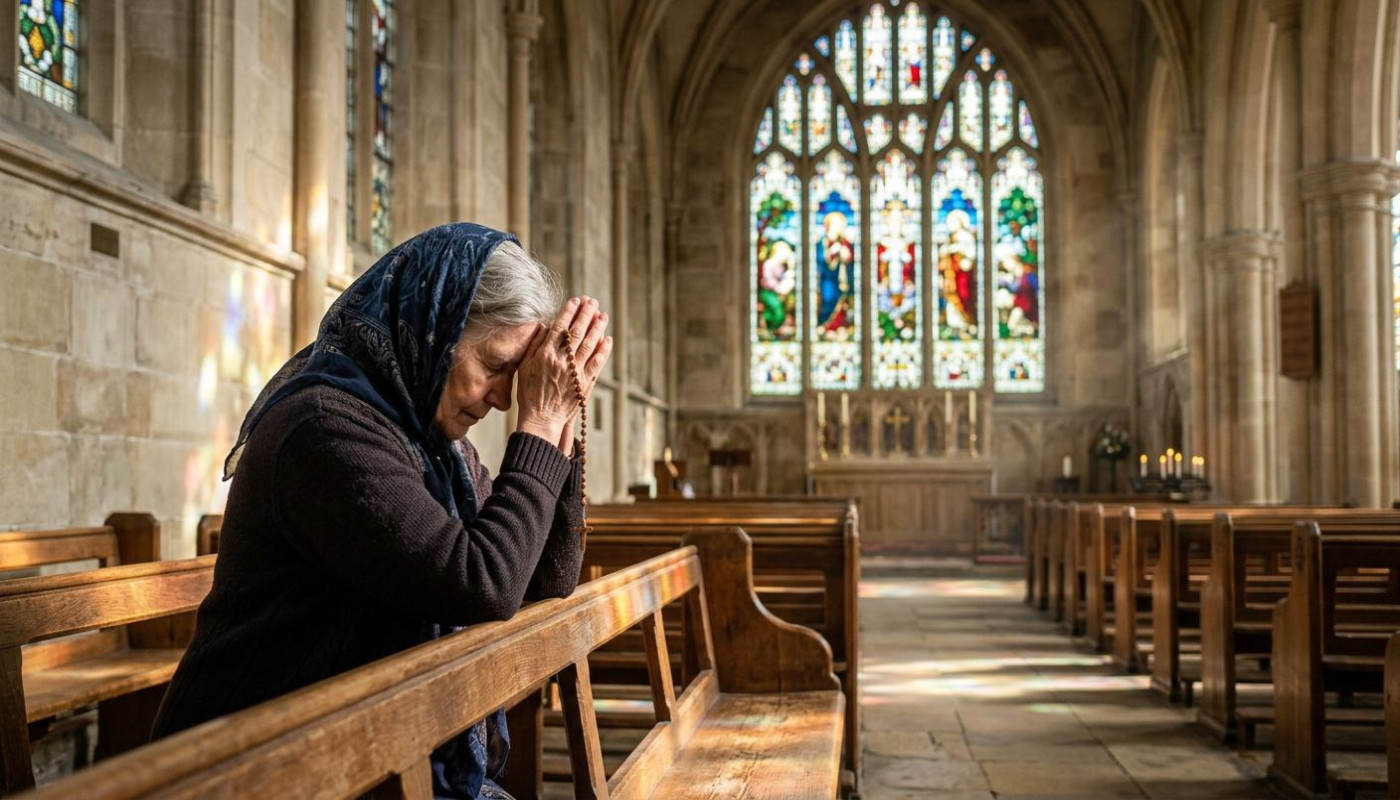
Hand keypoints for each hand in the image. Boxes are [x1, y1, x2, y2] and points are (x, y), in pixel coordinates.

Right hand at [515, 297, 611, 450]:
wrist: (541, 419)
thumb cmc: (529, 394)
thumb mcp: (524, 368)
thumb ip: (534, 346)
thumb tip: (543, 326)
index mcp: (544, 355)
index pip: (559, 327)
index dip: (568, 312)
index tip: (575, 301)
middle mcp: (561, 362)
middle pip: (576, 332)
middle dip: (586, 314)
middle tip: (592, 302)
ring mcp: (574, 373)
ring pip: (589, 344)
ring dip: (597, 328)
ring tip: (603, 315)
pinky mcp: (584, 384)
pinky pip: (597, 364)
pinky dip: (603, 350)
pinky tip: (608, 339)